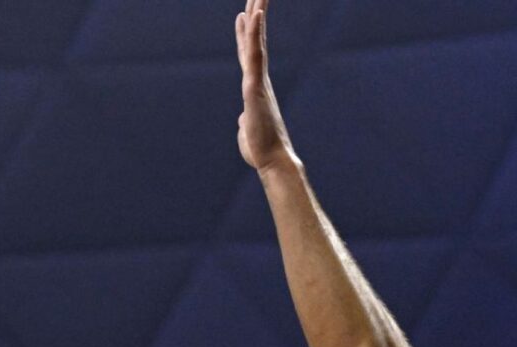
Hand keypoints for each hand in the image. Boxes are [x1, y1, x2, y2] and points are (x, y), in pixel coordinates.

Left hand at [235, 0, 295, 172]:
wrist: (272, 161)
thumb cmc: (261, 150)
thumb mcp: (248, 130)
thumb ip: (246, 119)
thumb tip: (244, 118)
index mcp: (255, 88)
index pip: (250, 55)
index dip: (247, 34)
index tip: (244, 15)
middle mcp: (258, 79)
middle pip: (256, 41)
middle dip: (255, 16)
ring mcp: (257, 80)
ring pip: (257, 41)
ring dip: (257, 16)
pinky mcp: (254, 86)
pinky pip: (255, 54)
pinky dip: (254, 34)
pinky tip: (254, 15)